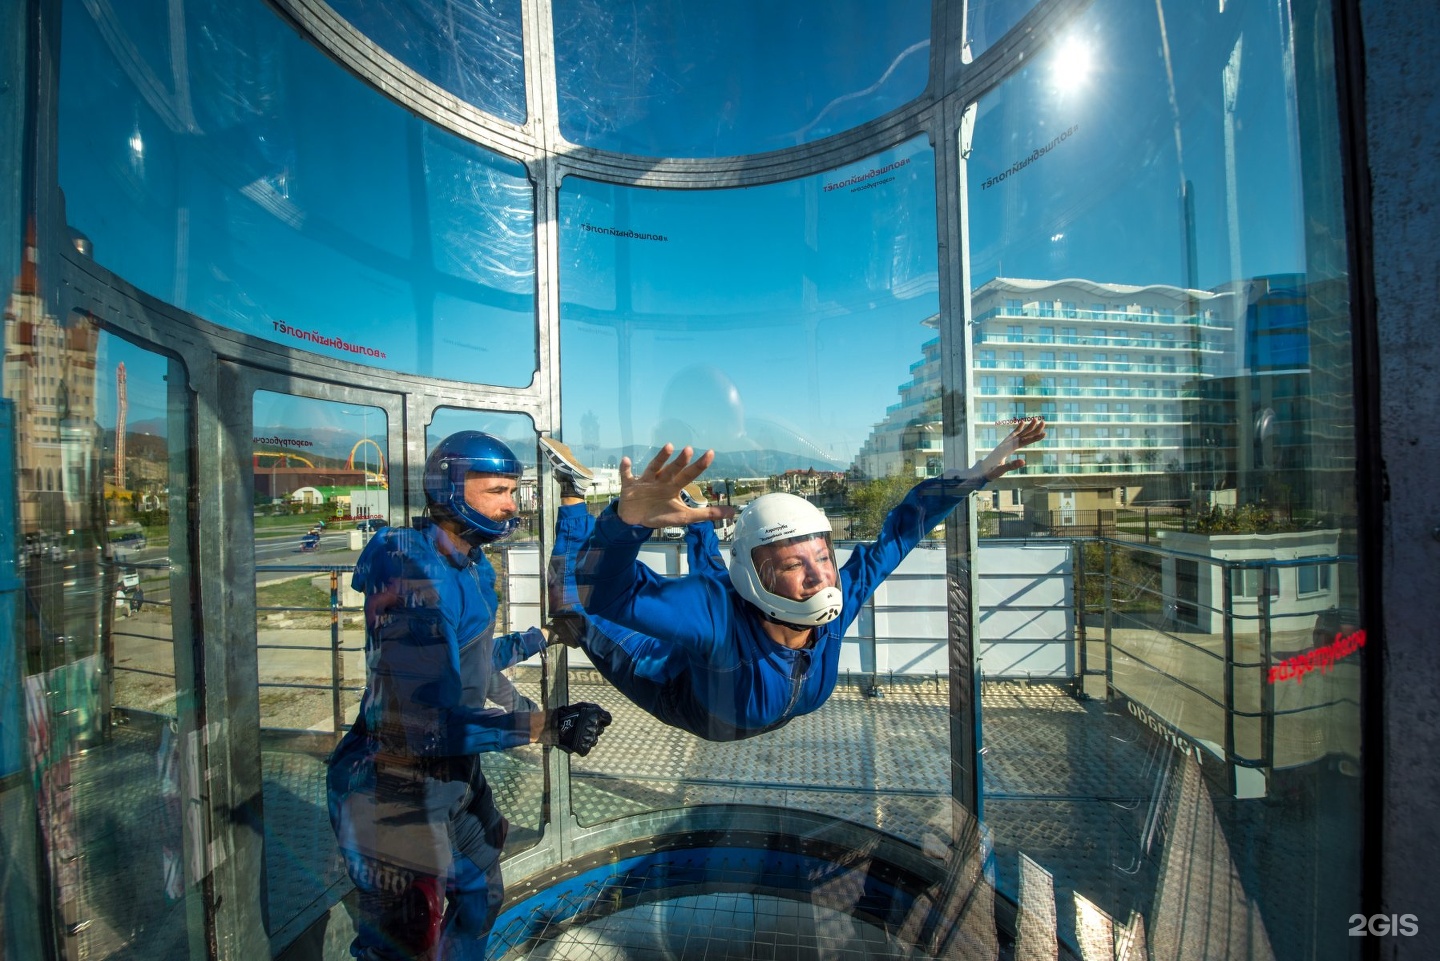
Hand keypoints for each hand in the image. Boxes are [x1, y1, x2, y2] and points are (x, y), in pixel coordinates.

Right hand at [541, 702, 612, 755]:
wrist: (553, 725)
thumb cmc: (566, 713)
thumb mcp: (582, 706)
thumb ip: (594, 709)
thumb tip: (604, 715)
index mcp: (596, 716)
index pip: (608, 719)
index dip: (602, 720)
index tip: (596, 720)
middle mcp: (595, 727)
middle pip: (600, 730)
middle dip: (593, 729)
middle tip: (581, 727)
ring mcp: (590, 738)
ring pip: (594, 740)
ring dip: (587, 738)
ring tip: (576, 734)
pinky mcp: (584, 747)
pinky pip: (586, 748)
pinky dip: (581, 746)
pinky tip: (574, 741)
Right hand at [617, 444, 736, 528]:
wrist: (634, 521)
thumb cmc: (660, 514)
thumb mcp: (685, 516)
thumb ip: (707, 514)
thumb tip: (733, 512)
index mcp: (674, 486)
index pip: (689, 474)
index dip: (699, 465)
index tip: (711, 453)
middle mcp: (661, 480)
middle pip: (672, 469)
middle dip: (680, 461)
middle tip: (690, 450)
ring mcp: (645, 482)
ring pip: (653, 468)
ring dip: (659, 459)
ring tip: (668, 447)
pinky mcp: (629, 486)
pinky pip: (626, 476)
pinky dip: (625, 469)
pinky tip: (626, 461)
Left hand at [976, 417, 1046, 480]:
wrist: (981, 470)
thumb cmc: (990, 471)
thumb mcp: (1000, 470)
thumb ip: (1011, 465)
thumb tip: (1023, 461)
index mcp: (1007, 449)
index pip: (1023, 442)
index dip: (1034, 438)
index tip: (1044, 433)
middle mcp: (1007, 444)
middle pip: (1022, 435)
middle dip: (1033, 429)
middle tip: (1043, 422)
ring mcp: (1005, 443)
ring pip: (1019, 434)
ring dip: (1028, 427)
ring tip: (1035, 419)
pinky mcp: (1005, 445)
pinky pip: (1013, 435)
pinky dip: (1018, 429)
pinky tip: (1022, 423)